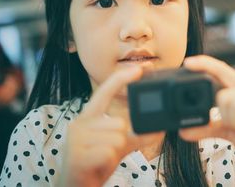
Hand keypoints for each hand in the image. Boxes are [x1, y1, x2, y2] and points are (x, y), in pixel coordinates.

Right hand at [58, 66, 162, 186]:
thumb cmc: (94, 164)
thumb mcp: (117, 146)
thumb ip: (135, 135)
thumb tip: (159, 128)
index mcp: (88, 117)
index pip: (105, 91)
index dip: (122, 78)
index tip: (140, 68)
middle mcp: (80, 124)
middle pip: (120, 123)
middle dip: (121, 141)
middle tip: (107, 153)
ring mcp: (76, 140)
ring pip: (117, 138)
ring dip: (114, 154)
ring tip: (101, 160)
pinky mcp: (76, 156)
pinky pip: (109, 153)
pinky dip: (108, 162)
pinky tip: (96, 166)